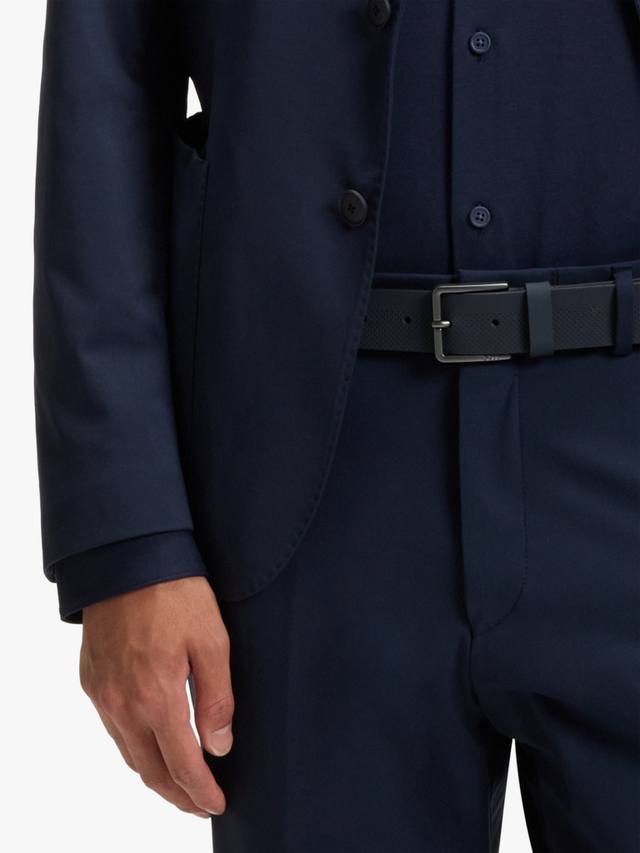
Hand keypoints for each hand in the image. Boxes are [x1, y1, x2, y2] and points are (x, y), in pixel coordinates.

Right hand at [79, 576, 233, 817]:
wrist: (128, 560)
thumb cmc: (175, 595)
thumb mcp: (212, 641)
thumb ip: (217, 699)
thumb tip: (220, 746)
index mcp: (157, 697)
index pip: (182, 764)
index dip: (201, 791)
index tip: (217, 804)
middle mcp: (123, 704)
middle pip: (150, 770)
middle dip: (177, 795)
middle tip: (200, 804)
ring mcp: (103, 694)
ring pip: (128, 753)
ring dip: (154, 775)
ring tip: (178, 783)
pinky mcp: (92, 681)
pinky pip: (113, 728)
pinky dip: (134, 747)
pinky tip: (150, 743)